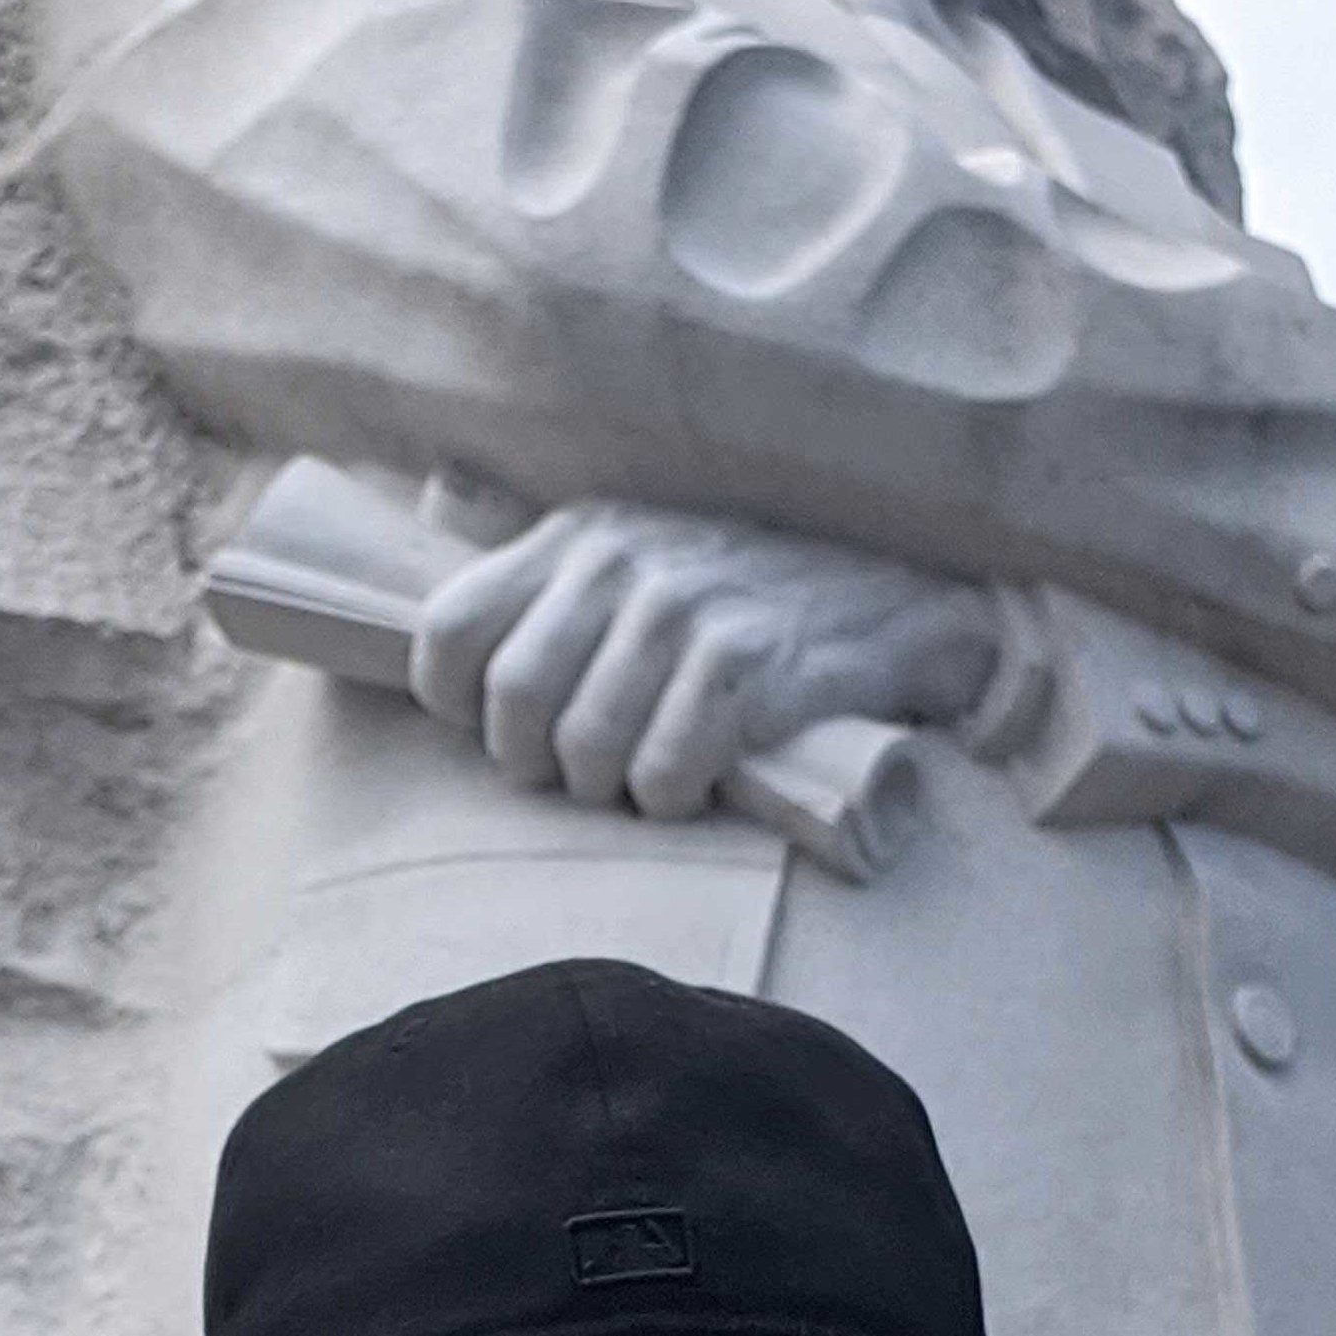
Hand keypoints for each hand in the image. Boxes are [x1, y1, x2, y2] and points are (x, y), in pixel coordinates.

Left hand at [411, 502, 1000, 820]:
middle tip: (582, 775)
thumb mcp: (634, 558)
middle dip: (536, 768)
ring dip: (610, 793)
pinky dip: (673, 800)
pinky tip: (699, 779)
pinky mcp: (742, 663)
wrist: (894, 600)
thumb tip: (441, 615)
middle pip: (513, 705)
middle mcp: (620, 559)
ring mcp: (682, 608)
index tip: (504, 730)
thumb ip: (542, 584)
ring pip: (585, 751)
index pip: (450, 631)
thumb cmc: (742, 602)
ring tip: (643, 781)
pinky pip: (661, 774)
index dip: (457, 706)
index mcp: (576, 535)